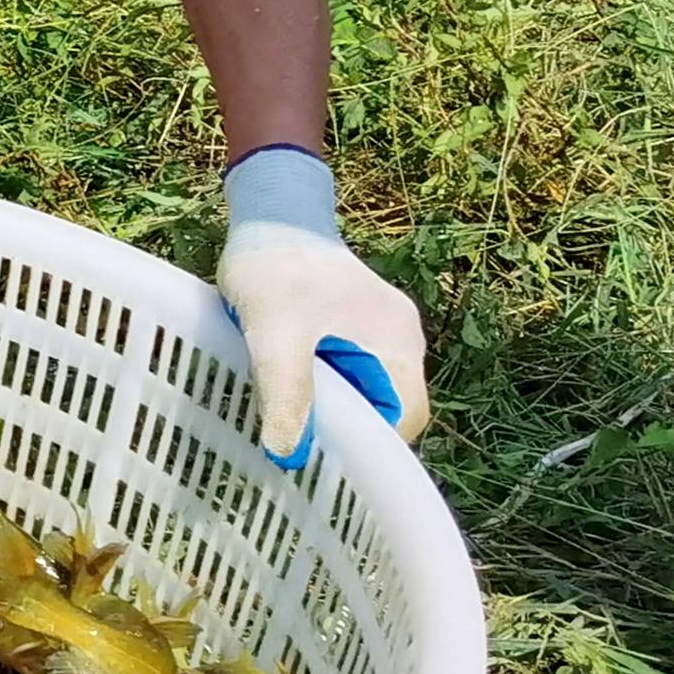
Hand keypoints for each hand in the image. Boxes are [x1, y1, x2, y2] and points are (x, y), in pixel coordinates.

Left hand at [216, 147, 427, 469]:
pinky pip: (350, 372)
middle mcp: (400, 340)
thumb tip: (289, 455)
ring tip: (291, 421)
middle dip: (349, 433)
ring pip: (366, 393)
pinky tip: (289, 390)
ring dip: (333, 410)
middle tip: (300, 449)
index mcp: (398, 343)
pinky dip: (324, 388)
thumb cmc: (275, 266)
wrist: (268, 210)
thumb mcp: (275, 332)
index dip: (372, 449)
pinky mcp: (354, 325)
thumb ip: (286, 390)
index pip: (405, 419)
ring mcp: (379, 332)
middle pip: (387, 409)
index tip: (328, 463)